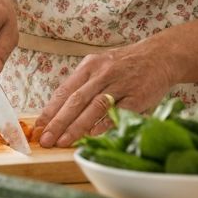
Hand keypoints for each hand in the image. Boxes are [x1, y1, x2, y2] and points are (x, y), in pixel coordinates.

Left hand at [35, 41, 175, 147]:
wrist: (160, 55)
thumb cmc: (126, 65)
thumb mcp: (101, 66)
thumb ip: (84, 85)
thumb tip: (61, 110)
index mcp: (90, 66)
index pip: (65, 90)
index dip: (50, 110)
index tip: (38, 127)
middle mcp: (103, 73)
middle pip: (76, 99)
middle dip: (58, 122)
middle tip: (45, 139)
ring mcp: (120, 84)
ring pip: (94, 106)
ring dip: (77, 126)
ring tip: (63, 142)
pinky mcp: (137, 96)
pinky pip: (118, 112)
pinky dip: (105, 125)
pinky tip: (93, 136)